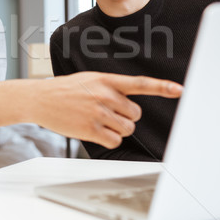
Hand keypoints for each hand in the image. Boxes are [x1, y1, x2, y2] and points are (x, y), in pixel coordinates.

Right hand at [30, 72, 182, 148]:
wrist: (40, 98)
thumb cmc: (66, 89)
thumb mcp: (90, 79)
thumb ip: (111, 86)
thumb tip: (130, 102)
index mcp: (106, 80)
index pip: (140, 83)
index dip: (161, 87)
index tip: (179, 89)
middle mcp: (104, 95)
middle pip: (136, 114)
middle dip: (126, 117)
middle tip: (109, 113)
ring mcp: (97, 113)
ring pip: (127, 129)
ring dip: (118, 129)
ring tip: (101, 122)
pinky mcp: (90, 129)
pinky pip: (115, 140)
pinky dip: (110, 139)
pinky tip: (97, 132)